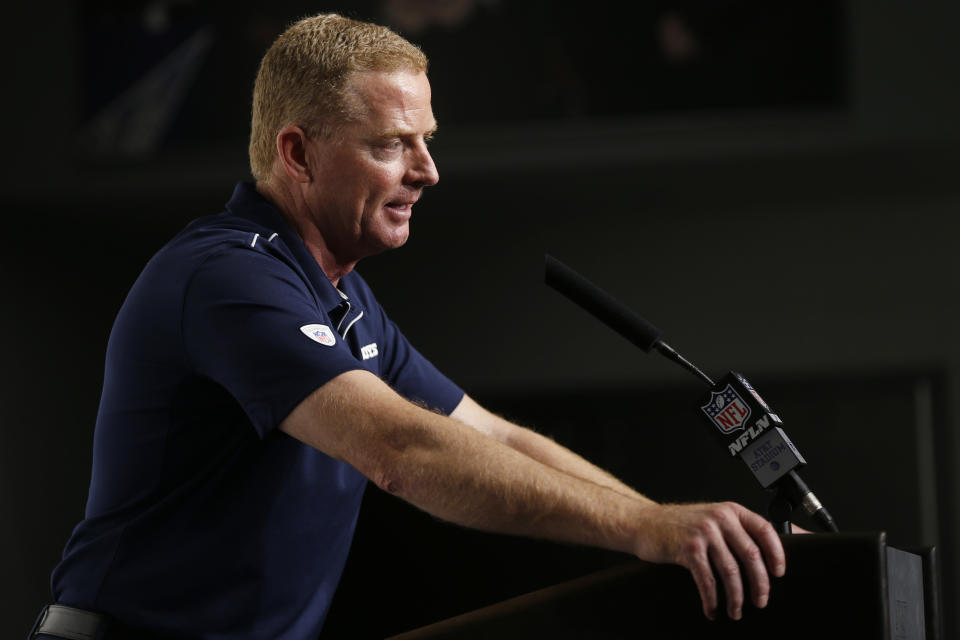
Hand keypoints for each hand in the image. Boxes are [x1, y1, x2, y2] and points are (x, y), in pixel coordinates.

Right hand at [634, 501, 784, 620]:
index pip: (765, 530)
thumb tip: (767, 554)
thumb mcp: (711, 519)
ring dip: (736, 597)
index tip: (778, 573)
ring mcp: (704, 533)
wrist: (644, 522)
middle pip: (751, 555)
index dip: (776, 554)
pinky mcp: (688, 548)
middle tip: (761, 600)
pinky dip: (712, 599)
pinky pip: (707, 580)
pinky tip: (712, 608)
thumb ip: (736, 531)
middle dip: (759, 584)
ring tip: (736, 610)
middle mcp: (719, 519)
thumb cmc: (679, 524)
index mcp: (730, 511)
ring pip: (731, 571)